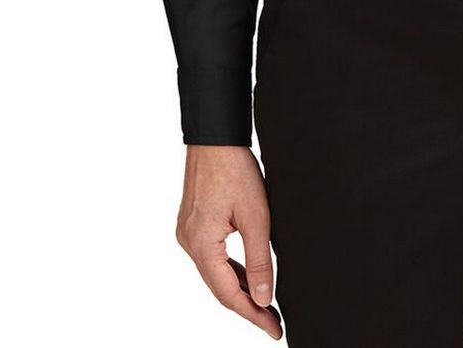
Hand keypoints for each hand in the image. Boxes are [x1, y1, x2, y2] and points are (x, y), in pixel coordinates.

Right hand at [174, 144, 283, 339]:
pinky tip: (247, 274)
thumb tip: (264, 298)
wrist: (215, 135)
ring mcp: (188, 233)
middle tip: (273, 321)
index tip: (274, 329)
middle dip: (248, 305)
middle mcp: (189, 243)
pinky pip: (212, 256)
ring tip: (265, 303)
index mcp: (201, 245)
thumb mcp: (257, 216)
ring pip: (216, 273)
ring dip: (239, 287)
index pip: (228, 295)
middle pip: (219, 288)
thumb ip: (260, 260)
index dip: (252, 315)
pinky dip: (231, 268)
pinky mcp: (193, 223)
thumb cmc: (234, 168)